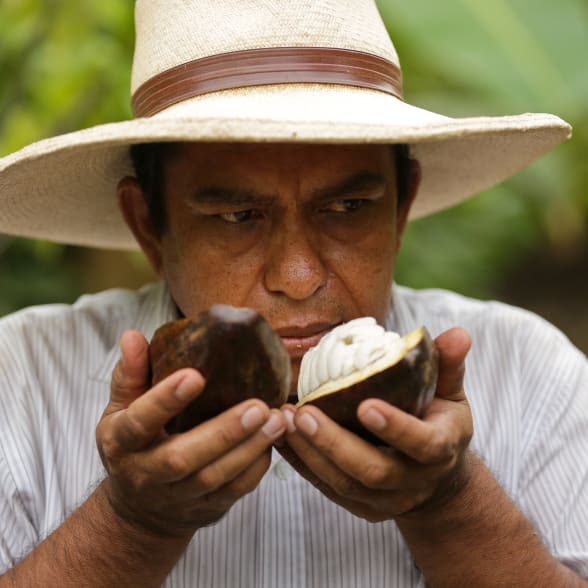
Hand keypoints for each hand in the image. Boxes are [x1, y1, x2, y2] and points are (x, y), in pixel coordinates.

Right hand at [96, 330, 286, 536]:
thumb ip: (130, 374)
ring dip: (248, 449)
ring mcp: (177, 496)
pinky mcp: (205, 508)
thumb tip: (133, 335)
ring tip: (276, 420)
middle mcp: (146, 473)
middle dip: (223, 432)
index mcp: (122, 442)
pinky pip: (233, 492)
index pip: (139, 422)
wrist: (140, 511)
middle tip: (258, 406)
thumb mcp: (120, 410)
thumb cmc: (134, 446)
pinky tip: (273, 441)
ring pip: (214, 478)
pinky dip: (256, 468)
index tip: (195, 376)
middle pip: (182, 458)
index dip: (164, 401)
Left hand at [278, 327, 472, 520]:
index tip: (364, 405)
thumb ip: (449, 365)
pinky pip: (328, 489)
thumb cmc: (440, 423)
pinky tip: (282, 437)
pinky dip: (302, 464)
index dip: (395, 427)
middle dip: (335, 443)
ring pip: (344, 484)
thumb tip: (459, 333)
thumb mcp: (451, 394)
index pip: (422, 444)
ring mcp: (388, 501)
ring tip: (285, 420)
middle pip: (373, 471)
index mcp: (440, 450)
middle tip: (304, 412)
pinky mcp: (363, 507)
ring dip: (311, 453)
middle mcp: (415, 482)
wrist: (438, 478)